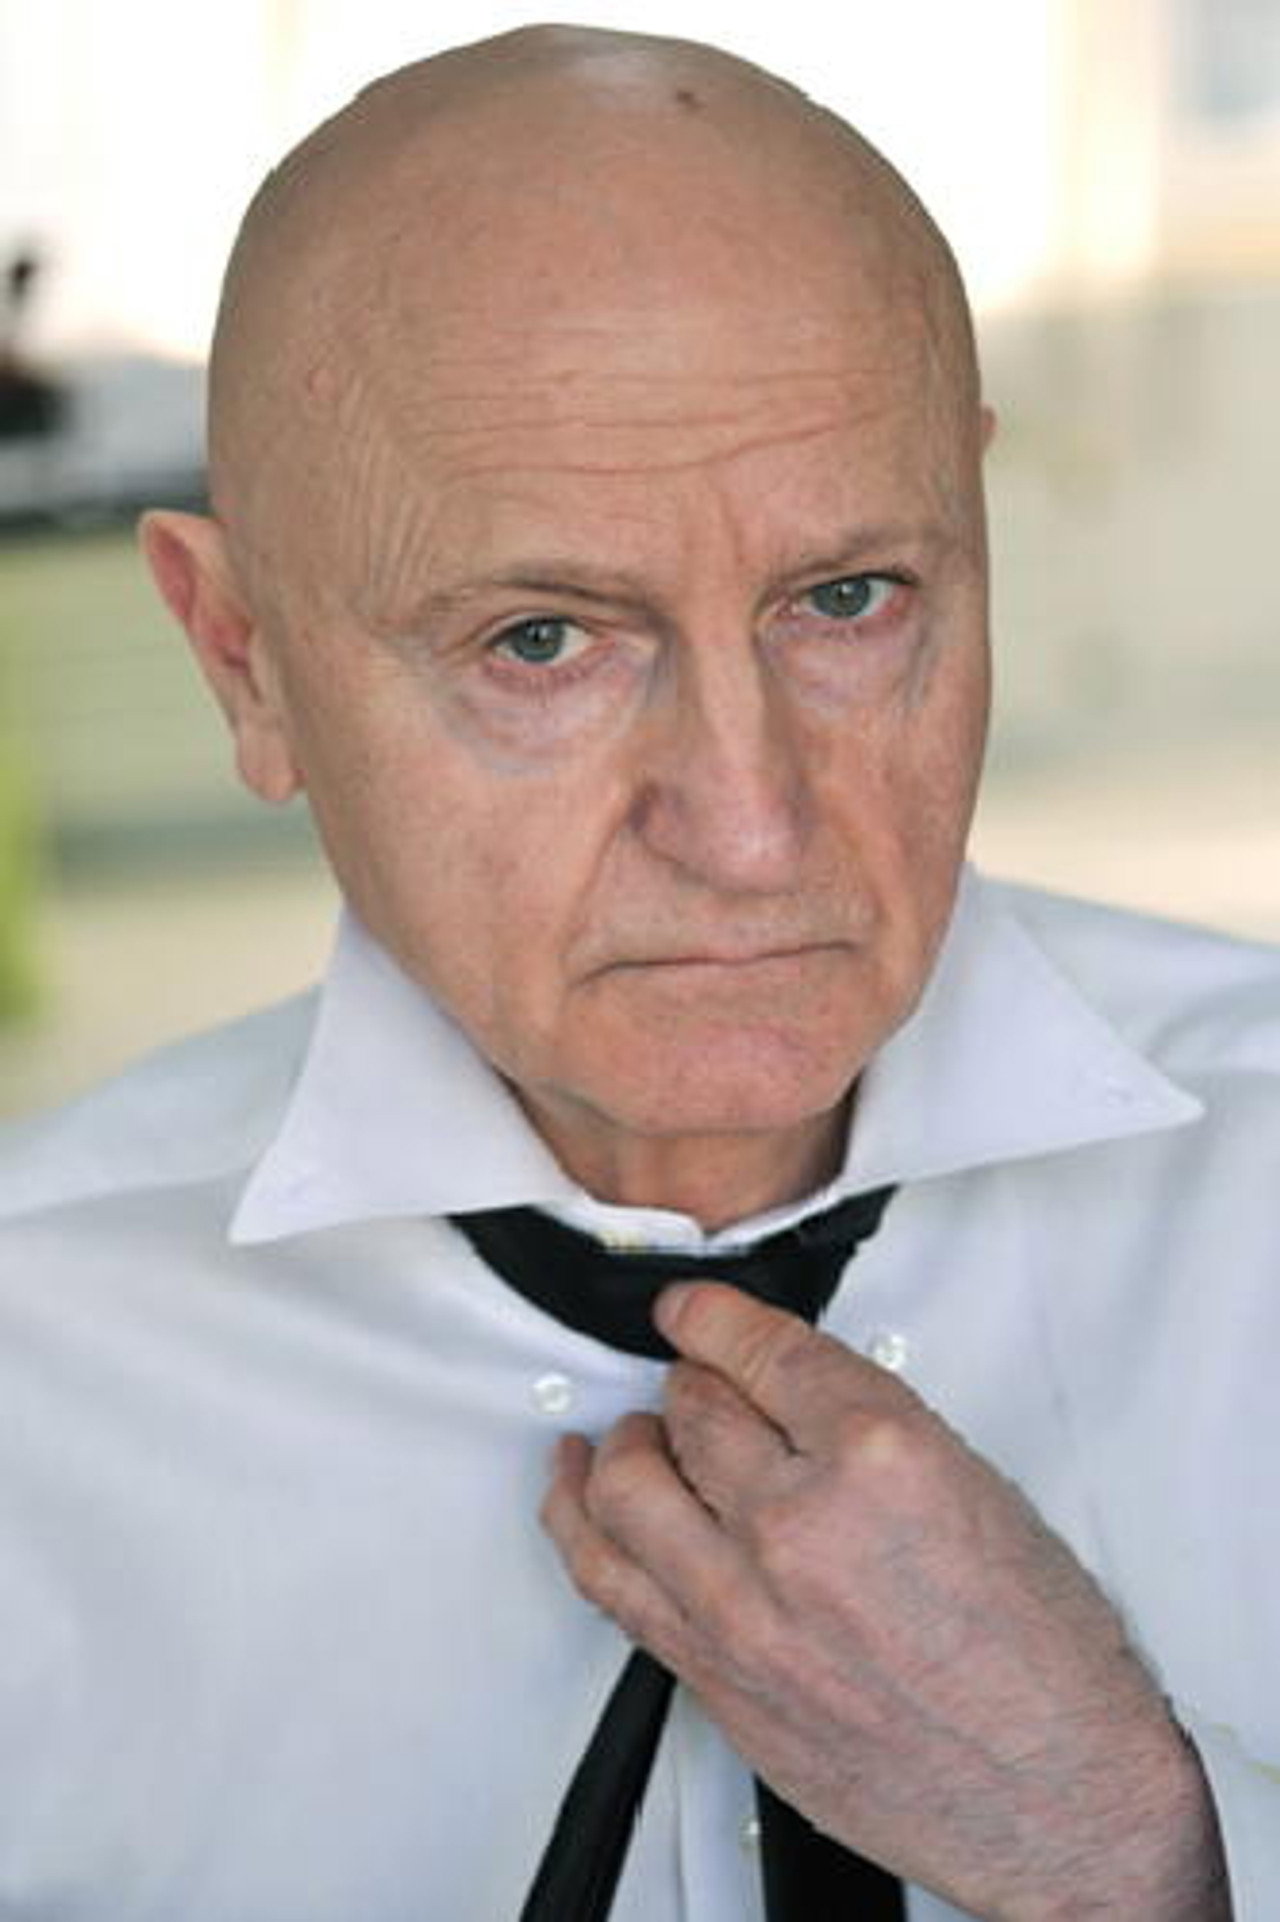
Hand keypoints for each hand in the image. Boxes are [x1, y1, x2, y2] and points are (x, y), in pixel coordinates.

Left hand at [542, 1284, 1228, 1920]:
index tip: (691, 1311)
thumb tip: (785, 1394)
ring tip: (633, 1435)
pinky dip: (578, 1518)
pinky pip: (610, 1578)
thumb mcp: (975, 1489)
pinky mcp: (713, 1674)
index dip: (713, 1318)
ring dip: (626, 1445)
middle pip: (691, 1411)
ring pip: (626, 1486)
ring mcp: (743, 1607)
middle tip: (695, 1384)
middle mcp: (799, 1525)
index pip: (760, 1351)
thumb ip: (866, 1430)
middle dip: (690, 1386)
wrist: (1057, 1797)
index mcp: (879, 1457)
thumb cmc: (1041, 1662)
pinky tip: (575, 1490)